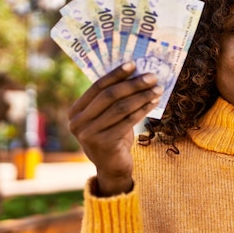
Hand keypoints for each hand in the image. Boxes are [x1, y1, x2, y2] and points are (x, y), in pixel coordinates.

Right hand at [68, 62, 163, 195]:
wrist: (113, 168)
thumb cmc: (113, 137)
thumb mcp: (107, 118)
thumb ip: (112, 100)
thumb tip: (135, 73)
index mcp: (75, 112)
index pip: (97, 87)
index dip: (116, 74)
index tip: (133, 63)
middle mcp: (77, 123)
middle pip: (110, 96)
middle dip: (133, 84)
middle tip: (152, 76)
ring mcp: (89, 134)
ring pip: (121, 108)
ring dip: (142, 96)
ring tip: (158, 89)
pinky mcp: (104, 144)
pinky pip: (128, 121)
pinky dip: (143, 110)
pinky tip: (154, 103)